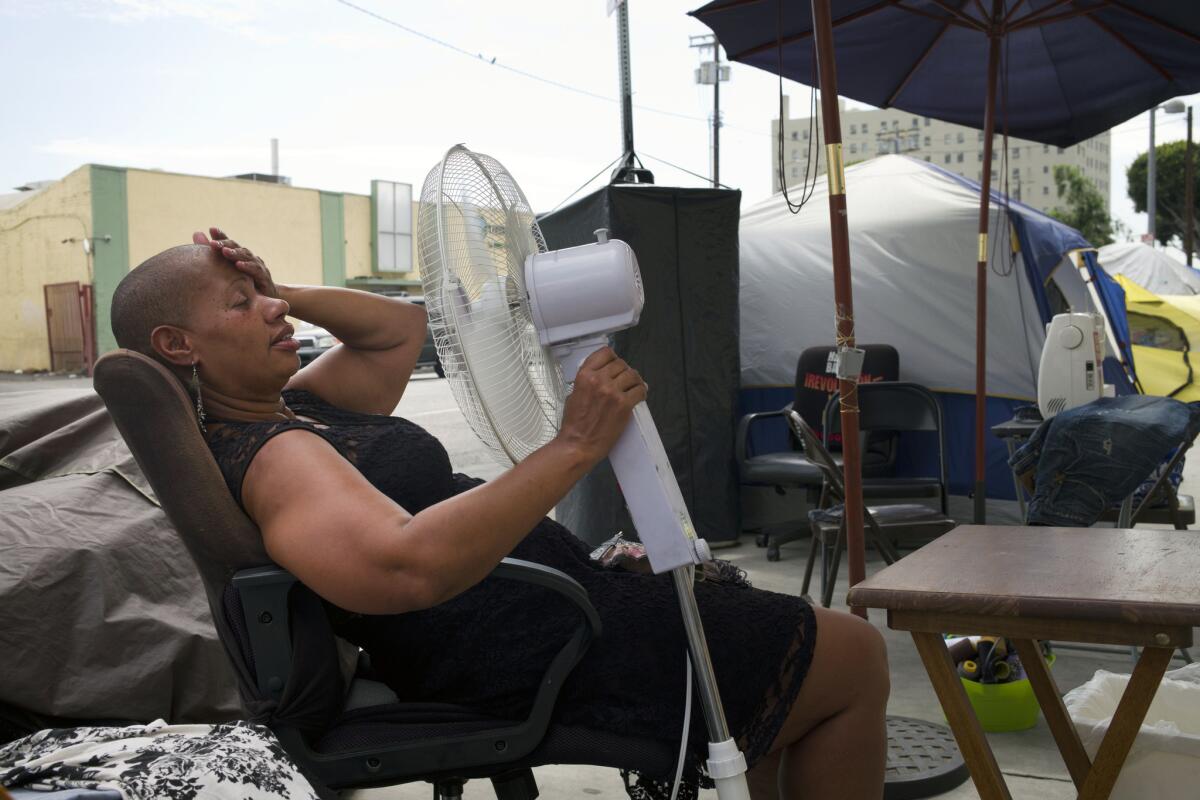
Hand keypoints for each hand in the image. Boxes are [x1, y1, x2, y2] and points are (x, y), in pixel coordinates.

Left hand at [193, 227, 278, 298]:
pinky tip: (239, 265)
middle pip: (237, 247)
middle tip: (213, 243)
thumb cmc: (244, 285)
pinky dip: (248, 267)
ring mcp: (258, 267)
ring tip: (225, 251)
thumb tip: (196, 233)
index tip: (212, 230)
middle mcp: (249, 258)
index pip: (230, 243)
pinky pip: (256, 271)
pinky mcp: (265, 278)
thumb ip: (212, 253)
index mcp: (239, 256)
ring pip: (246, 257)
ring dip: (235, 253)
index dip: (222, 236)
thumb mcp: (227, 270)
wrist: (265, 301)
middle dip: (226, 244)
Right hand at [556, 347, 646, 463]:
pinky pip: (640, 390)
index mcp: (584, 376)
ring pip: (632, 375)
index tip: (615, 364)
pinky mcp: (624, 405)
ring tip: (634, 386)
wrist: (578, 445)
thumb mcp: (573, 394)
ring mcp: (612, 392)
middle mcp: (599, 380)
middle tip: (626, 379)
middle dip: (624, 370)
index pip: (605, 353)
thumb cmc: (574, 425)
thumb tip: (600, 376)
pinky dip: (642, 392)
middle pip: (620, 364)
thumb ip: (587, 381)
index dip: (612, 358)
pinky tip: (639, 395)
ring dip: (635, 380)